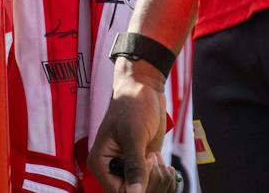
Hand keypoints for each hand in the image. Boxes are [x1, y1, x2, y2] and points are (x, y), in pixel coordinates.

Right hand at [88, 59, 175, 192]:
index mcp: (102, 165)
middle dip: (151, 182)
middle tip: (153, 159)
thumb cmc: (133, 104)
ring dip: (160, 180)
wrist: (144, 87)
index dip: (137, 187)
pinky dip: (166, 179)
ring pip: (149, 192)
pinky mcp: (146, 166)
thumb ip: (134, 166)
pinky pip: (158, 186)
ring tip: (157, 159)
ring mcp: (131, 169)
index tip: (147, 165)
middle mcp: (114, 171)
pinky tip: (164, 164)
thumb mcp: (134, 135)